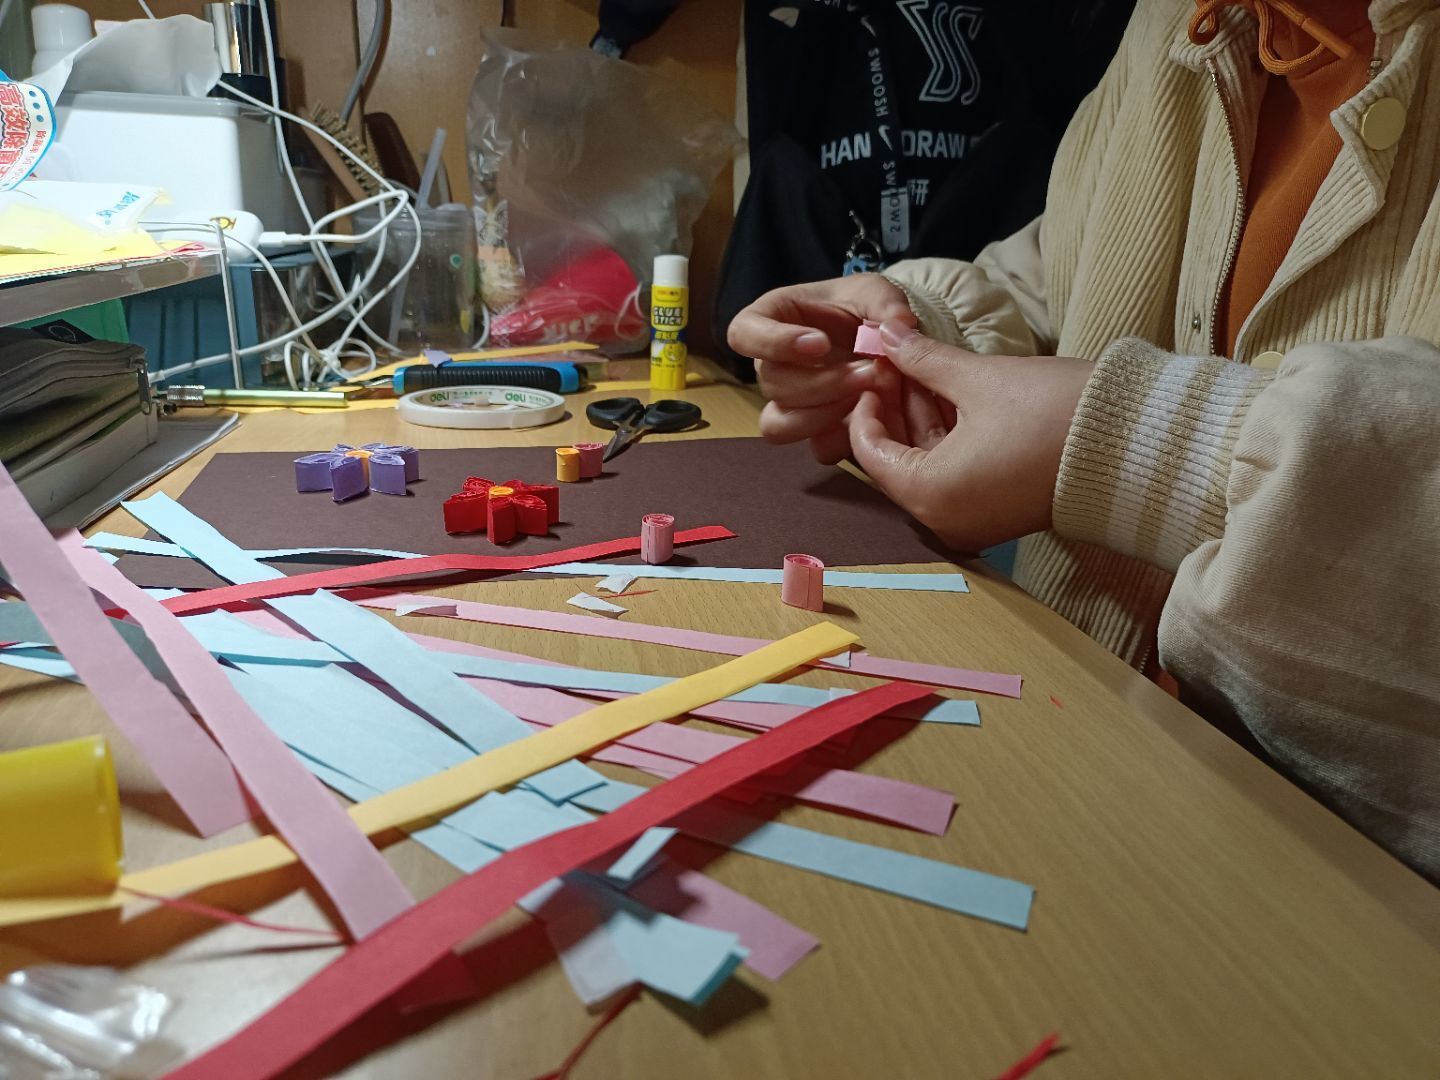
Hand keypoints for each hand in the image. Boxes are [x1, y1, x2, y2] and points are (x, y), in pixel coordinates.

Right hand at [727, 274, 916, 463]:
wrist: (886, 341)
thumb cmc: (866, 307)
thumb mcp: (877, 292)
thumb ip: (885, 302)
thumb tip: (898, 323)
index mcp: (771, 320)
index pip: (743, 334)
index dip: (773, 343)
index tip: (821, 344)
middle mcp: (772, 364)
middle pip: (771, 384)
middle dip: (822, 382)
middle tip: (869, 372)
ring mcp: (790, 404)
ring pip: (780, 424)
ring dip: (824, 416)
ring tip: (868, 399)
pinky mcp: (817, 431)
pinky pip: (813, 448)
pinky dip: (842, 439)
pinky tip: (869, 421)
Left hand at [849, 320, 1091, 551]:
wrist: (1136, 446)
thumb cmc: (1055, 414)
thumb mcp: (980, 379)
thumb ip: (924, 360)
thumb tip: (887, 335)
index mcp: (931, 496)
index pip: (871, 453)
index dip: (865, 406)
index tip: (873, 368)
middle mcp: (946, 520)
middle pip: (897, 460)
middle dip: (894, 408)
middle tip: (894, 361)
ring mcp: (974, 521)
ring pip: (927, 465)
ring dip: (921, 419)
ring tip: (920, 367)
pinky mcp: (998, 512)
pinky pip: (955, 475)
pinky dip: (948, 438)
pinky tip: (949, 394)